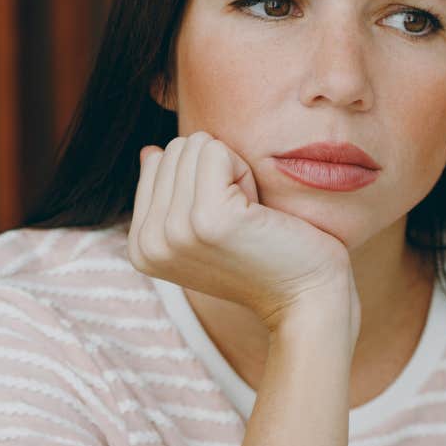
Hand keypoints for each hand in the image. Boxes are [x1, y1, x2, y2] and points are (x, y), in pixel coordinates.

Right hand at [128, 132, 356, 337]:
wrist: (305, 298)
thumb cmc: (263, 258)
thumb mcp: (202, 229)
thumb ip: (170, 193)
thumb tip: (149, 152)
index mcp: (140, 246)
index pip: (158, 162)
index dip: (200, 180)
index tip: (223, 223)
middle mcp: (148, 241)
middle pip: (175, 150)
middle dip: (216, 174)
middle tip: (240, 220)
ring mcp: (175, 230)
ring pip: (196, 147)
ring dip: (232, 174)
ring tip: (248, 218)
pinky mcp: (209, 217)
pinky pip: (217, 151)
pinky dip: (245, 172)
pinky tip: (256, 212)